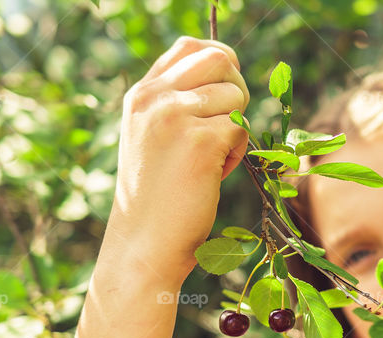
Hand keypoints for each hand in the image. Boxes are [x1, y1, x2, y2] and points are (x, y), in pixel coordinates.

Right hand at [104, 36, 250, 283]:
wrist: (143, 244)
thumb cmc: (156, 198)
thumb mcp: (153, 138)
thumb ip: (177, 105)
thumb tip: (226, 78)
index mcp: (141, 94)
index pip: (191, 47)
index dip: (220, 65)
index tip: (226, 96)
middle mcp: (154, 98)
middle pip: (220, 59)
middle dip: (237, 89)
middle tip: (228, 127)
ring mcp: (175, 117)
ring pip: (236, 96)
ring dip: (236, 129)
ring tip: (213, 160)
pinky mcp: (200, 142)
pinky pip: (241, 129)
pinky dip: (237, 154)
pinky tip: (215, 175)